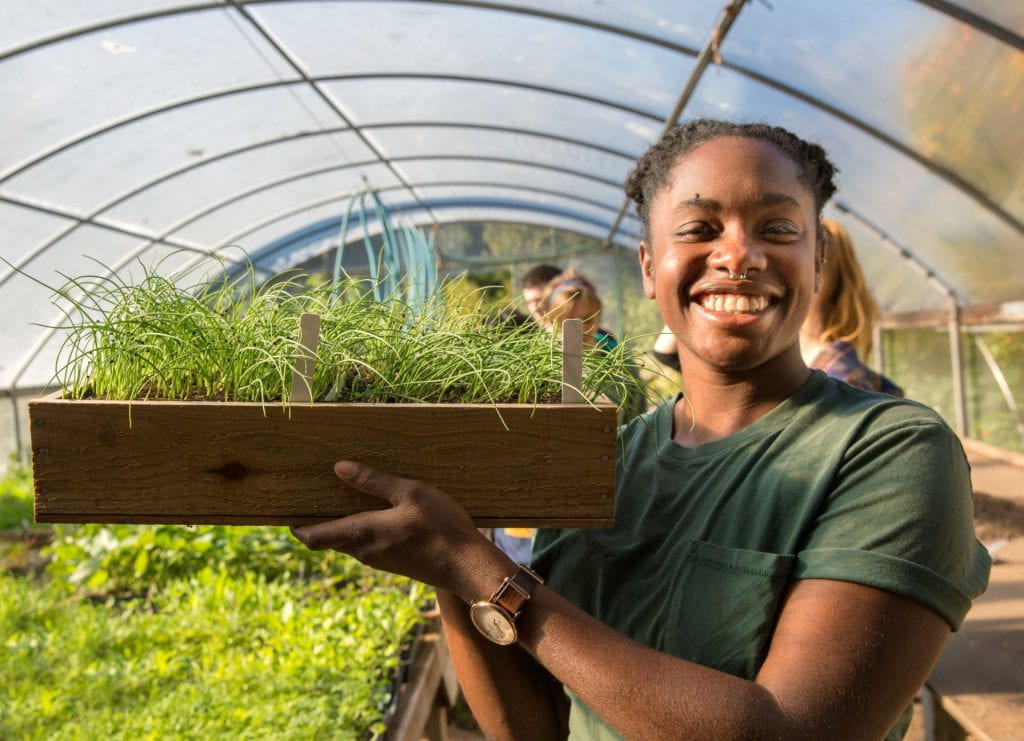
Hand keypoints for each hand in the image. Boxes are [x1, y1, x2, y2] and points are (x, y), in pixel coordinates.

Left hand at [290, 461, 501, 596]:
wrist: (468, 567)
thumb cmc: (441, 526)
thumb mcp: (410, 493)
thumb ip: (374, 482)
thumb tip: (339, 468)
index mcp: (361, 533)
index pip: (312, 537)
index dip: (295, 526)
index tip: (283, 510)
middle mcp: (364, 551)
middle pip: (328, 539)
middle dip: (317, 521)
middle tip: (312, 494)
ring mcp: (379, 560)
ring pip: (348, 542)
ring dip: (341, 524)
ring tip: (342, 497)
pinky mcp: (394, 562)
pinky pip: (367, 545)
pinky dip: (361, 529)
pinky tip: (375, 513)